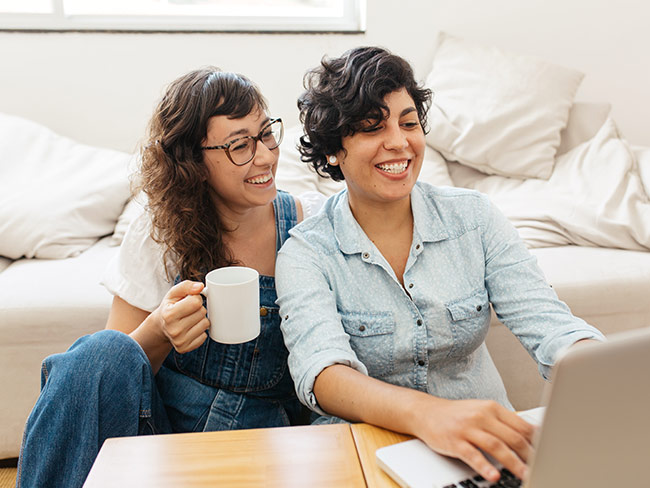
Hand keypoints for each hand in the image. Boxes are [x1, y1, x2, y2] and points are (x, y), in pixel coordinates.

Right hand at [155, 280, 209, 353]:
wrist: (161, 326)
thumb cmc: (170, 307)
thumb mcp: (174, 293)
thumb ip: (186, 286)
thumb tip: (200, 287)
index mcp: (169, 314)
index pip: (196, 302)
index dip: (195, 298)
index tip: (188, 300)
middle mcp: (173, 330)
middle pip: (202, 312)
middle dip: (199, 308)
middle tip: (189, 310)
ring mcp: (179, 341)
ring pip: (205, 324)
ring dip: (201, 319)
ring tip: (189, 319)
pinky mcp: (185, 348)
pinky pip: (204, 336)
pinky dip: (200, 331)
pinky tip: (190, 329)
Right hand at [417, 398, 535, 482]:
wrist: (426, 412)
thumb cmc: (457, 415)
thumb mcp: (481, 411)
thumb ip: (504, 422)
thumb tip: (532, 435)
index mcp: (491, 408)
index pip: (521, 425)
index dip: (536, 442)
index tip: (547, 454)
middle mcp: (481, 416)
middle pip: (512, 437)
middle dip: (529, 456)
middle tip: (541, 468)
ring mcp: (467, 428)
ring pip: (496, 447)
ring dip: (513, 463)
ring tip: (525, 475)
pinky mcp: (454, 441)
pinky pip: (473, 455)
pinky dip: (485, 466)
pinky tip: (494, 475)